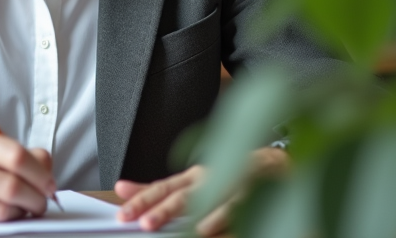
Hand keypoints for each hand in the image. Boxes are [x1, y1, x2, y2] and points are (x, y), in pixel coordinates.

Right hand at [0, 127, 57, 221]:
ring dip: (24, 210)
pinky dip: (7, 217)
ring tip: (27, 207)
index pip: (15, 154)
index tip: (49, 181)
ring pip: (4, 205)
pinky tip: (8, 212)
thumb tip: (46, 164)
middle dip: (37, 196)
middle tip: (44, 200)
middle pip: (13, 183)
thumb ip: (12, 151)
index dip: (39, 172)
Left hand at [114, 147, 287, 235]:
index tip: (123, 215)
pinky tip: (209, 227)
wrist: (275, 166)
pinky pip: (237, 206)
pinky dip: (223, 216)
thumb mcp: (192, 183)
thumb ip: (158, 190)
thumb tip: (120, 188)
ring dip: (196, 214)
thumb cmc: (229, 178)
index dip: (142, 200)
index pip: (162, 188)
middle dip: (162, 210)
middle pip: (182, 195)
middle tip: (144, 223)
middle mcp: (209, 178)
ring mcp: (231, 184)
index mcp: (192, 178)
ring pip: (210, 199)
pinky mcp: (253, 191)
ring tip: (182, 229)